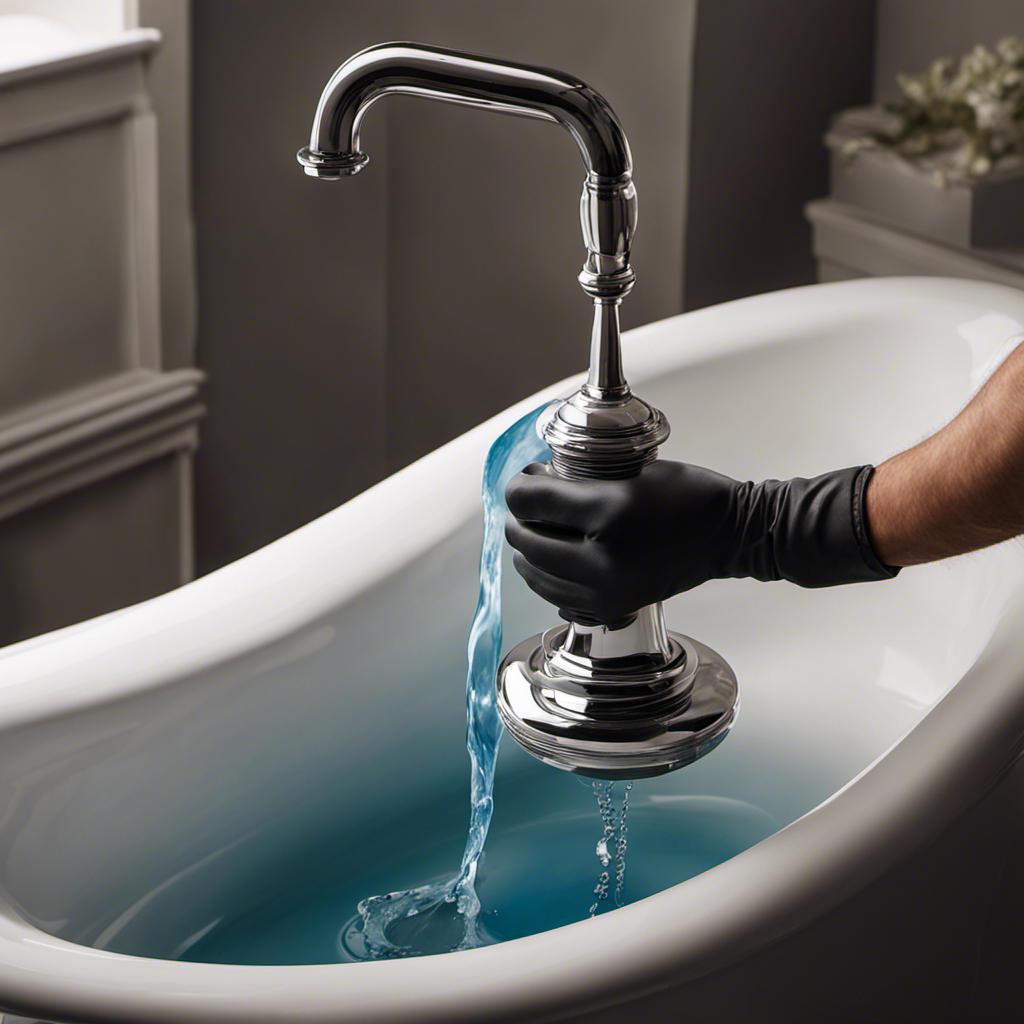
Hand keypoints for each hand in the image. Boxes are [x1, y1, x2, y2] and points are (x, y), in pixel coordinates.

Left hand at [505, 460, 895, 623]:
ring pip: (536, 574)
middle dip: (517, 519)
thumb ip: (578, 479)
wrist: (729, 535)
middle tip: (524, 504)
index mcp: (608, 513)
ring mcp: (607, 590)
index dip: (517, 486)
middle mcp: (603, 558)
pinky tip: (551, 562)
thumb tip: (532, 484)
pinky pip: (557, 598)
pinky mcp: (612, 608)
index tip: (524, 478)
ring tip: (533, 531)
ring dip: (526, 550)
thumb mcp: (631, 471)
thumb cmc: (688, 496)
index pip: (532, 500)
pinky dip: (546, 579)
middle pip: (527, 541)